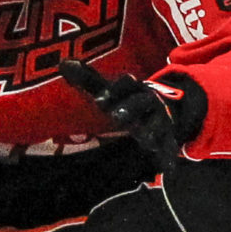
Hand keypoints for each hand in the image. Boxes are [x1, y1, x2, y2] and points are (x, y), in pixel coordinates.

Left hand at [59, 59, 203, 164]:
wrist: (164, 106)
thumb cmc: (126, 98)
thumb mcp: (109, 89)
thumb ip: (87, 79)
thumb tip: (62, 63)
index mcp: (133, 87)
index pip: (125, 84)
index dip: (113, 90)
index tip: (99, 100)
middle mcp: (147, 101)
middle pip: (140, 102)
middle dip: (130, 108)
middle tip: (115, 116)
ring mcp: (158, 119)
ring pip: (156, 123)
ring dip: (151, 131)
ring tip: (146, 140)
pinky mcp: (166, 137)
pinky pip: (168, 146)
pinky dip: (169, 156)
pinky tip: (168, 168)